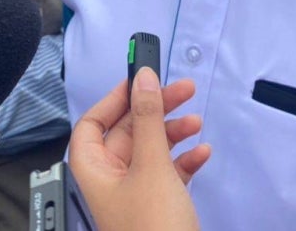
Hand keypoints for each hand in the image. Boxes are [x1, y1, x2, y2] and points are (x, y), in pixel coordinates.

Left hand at [68, 69, 210, 230]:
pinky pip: (169, 170)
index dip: (115, 98)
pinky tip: (202, 153)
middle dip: (155, 110)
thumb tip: (143, 79)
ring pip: (151, 149)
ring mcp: (134, 192)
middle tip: (182, 90)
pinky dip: (185, 159)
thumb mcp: (151, 165)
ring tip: (196, 122)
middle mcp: (110, 178)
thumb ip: (148, 119)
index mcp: (94, 168)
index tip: (141, 79)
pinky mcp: (158, 203)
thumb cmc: (152, 228)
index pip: (93, 122)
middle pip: (128, 130)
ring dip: (174, 132)